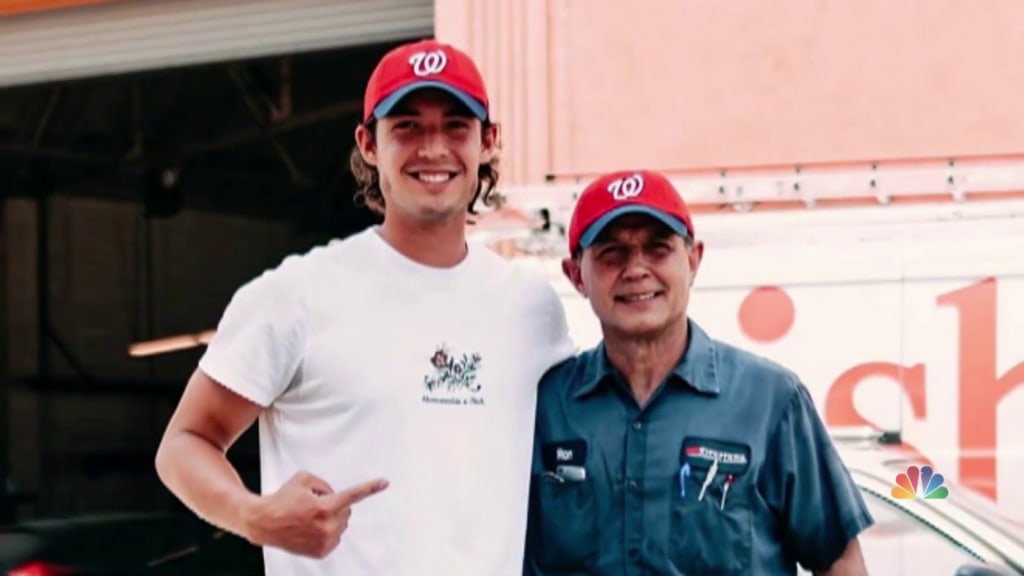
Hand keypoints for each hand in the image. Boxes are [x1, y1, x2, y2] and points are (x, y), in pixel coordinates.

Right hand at [244, 471, 388, 558]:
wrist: (263, 522)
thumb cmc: (283, 498)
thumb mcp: (304, 478)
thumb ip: (326, 484)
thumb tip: (337, 495)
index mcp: (323, 507)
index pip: (351, 495)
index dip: (370, 488)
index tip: (385, 482)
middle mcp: (326, 526)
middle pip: (346, 510)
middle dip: (335, 505)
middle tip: (314, 504)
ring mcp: (324, 541)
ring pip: (342, 524)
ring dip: (331, 518)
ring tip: (309, 517)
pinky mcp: (321, 552)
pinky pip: (335, 537)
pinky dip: (327, 531)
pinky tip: (310, 528)